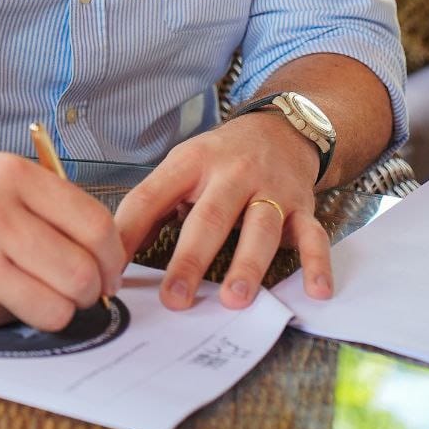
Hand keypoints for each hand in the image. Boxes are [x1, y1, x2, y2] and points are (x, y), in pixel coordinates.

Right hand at [0, 152, 125, 329]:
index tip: (111, 266)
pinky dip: (21, 314)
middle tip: (87, 289)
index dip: (113, 254)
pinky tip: (3, 295)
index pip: (93, 223)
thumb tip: (100, 248)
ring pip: (57, 306)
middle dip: (94, 289)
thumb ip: (45, 203)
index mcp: (13, 175)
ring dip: (63, 309)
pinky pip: (17, 318)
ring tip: (50, 296)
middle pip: (81, 271)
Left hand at [115, 116, 332, 310]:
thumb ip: (151, 207)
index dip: (129, 231)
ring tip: (234, 299)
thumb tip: (114, 255)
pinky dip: (317, 263)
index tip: (112, 271)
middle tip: (174, 298)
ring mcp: (271, 189)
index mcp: (192, 162)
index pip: (153, 195)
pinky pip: (312, 235)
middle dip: (191, 258)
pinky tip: (316, 291)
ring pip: (261, 227)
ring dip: (248, 264)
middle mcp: (233, 173)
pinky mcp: (303, 206)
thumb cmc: (221, 158)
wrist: (281, 128)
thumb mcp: (182, 167)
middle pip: (210, 216)